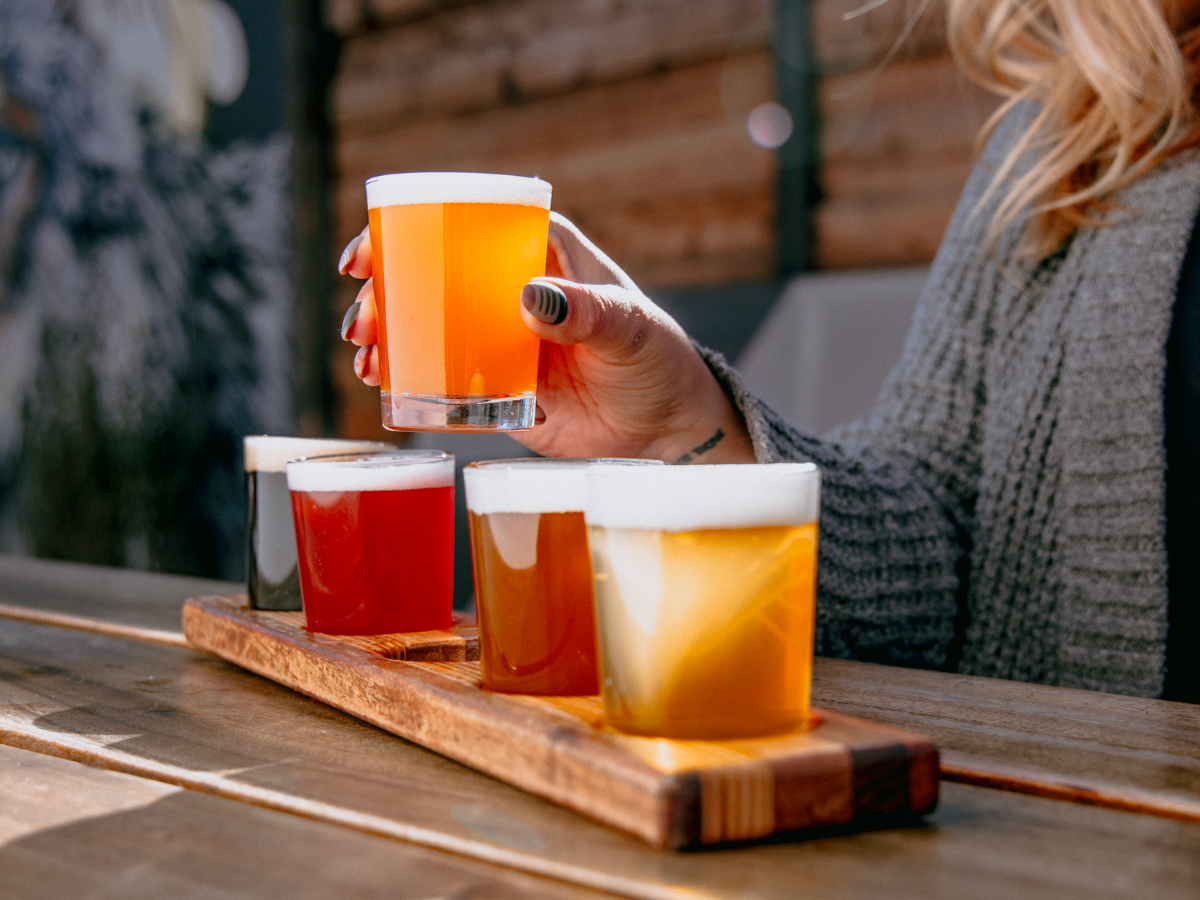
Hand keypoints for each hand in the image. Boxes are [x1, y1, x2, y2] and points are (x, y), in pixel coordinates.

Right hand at [337, 214, 753, 463]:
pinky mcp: (496, 389)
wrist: (665, 428)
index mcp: (540, 254)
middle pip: (432, 276)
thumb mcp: (630, 329)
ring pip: (428, 327)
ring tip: (365, 355)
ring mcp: (499, 341)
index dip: (411, 227)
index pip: (469, 224)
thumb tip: (531, 298)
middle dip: (385, 292)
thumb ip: (588, 313)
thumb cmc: (657, 361)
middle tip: (361, 319)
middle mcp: (510, 292)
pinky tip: (382, 385)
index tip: (371, 247)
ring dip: (388, 335)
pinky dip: (408, 380)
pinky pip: (443, 379)